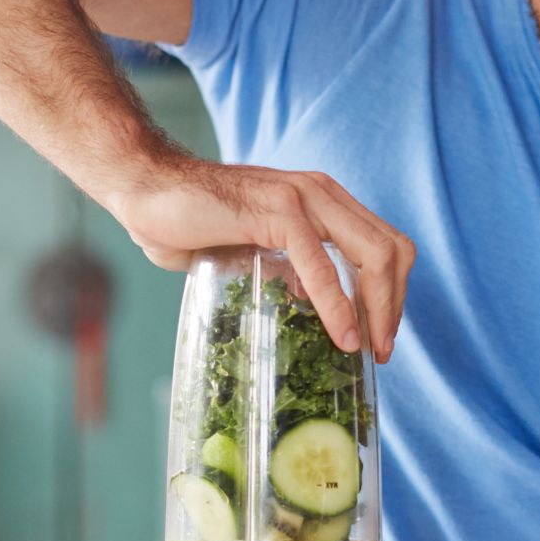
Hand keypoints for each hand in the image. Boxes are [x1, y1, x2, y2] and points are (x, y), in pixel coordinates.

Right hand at [107, 155, 414, 363]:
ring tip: (368, 349)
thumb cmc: (191, 221)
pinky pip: (321, 265)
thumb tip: (307, 303)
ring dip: (377, 309)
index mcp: (323, 200)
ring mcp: (303, 197)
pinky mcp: (278, 210)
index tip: (381, 335)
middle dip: (394, 306)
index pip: (385, 244)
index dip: (394, 292)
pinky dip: (338, 304)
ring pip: (372, 254)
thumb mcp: (255, 251)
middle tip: (382, 351)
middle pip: (392, 249)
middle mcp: (322, 193)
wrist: (145, 189)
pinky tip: (342, 335)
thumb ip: (286, 269)